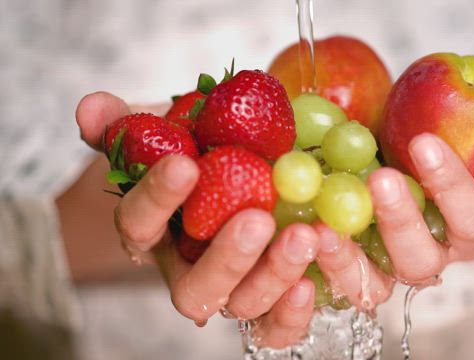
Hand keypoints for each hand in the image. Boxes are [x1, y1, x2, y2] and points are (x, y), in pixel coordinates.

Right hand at [75, 92, 317, 347]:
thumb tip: (92, 109)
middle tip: (255, 219)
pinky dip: (291, 314)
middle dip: (225, 258)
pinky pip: (275, 327)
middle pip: (194, 290)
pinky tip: (312, 281)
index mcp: (155, 234)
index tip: (184, 164)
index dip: (156, 198)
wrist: (253, 167)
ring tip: (304, 235)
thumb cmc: (205, 153)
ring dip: (272, 276)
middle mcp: (189, 271)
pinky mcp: (270, 303)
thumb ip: (132, 125)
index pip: (139, 226)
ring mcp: (232, 291)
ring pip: (241, 305)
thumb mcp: (171, 130)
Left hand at [313, 59, 473, 304]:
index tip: (425, 143)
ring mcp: (380, 268)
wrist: (383, 158)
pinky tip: (300, 234)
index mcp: (463, 228)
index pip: (472, 222)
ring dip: (351, 261)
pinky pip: (330, 285)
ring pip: (375, 284)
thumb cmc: (429, 141)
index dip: (453, 189)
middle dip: (403, 223)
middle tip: (381, 179)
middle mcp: (425, 256)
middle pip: (423, 261)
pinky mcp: (341, 270)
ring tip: (325, 225)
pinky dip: (316, 268)